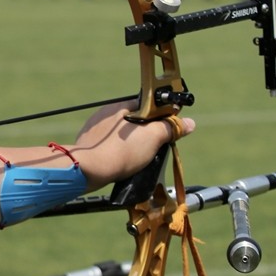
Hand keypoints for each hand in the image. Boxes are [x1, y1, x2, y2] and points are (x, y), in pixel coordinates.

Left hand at [72, 101, 194, 189]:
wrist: (87, 170)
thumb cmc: (121, 151)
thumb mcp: (153, 137)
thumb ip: (170, 128)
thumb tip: (188, 123)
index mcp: (120, 106)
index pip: (147, 105)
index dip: (159, 117)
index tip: (166, 130)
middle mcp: (105, 114)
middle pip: (134, 121)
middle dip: (145, 134)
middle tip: (152, 148)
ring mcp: (93, 130)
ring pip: (120, 135)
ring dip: (130, 145)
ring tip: (136, 159)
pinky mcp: (86, 145)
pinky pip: (107, 146)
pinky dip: (116, 153)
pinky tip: (120, 163)